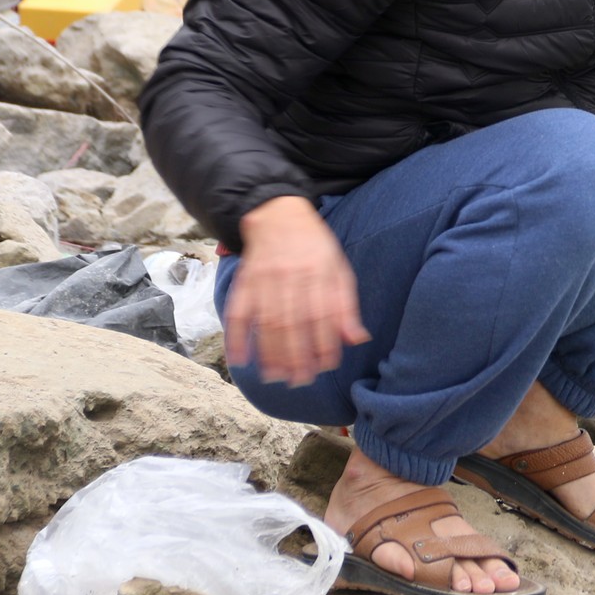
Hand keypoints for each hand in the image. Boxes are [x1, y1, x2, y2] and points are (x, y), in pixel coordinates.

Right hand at [226, 195, 369, 385]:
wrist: (279, 214)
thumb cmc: (315, 247)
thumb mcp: (338, 269)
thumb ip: (346, 305)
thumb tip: (357, 339)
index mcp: (319, 272)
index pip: (323, 314)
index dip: (324, 342)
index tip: (325, 367)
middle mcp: (291, 276)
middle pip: (293, 322)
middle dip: (296, 355)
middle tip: (300, 381)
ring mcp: (265, 278)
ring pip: (267, 320)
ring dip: (270, 352)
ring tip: (275, 377)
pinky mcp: (244, 280)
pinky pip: (238, 311)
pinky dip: (237, 335)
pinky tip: (240, 359)